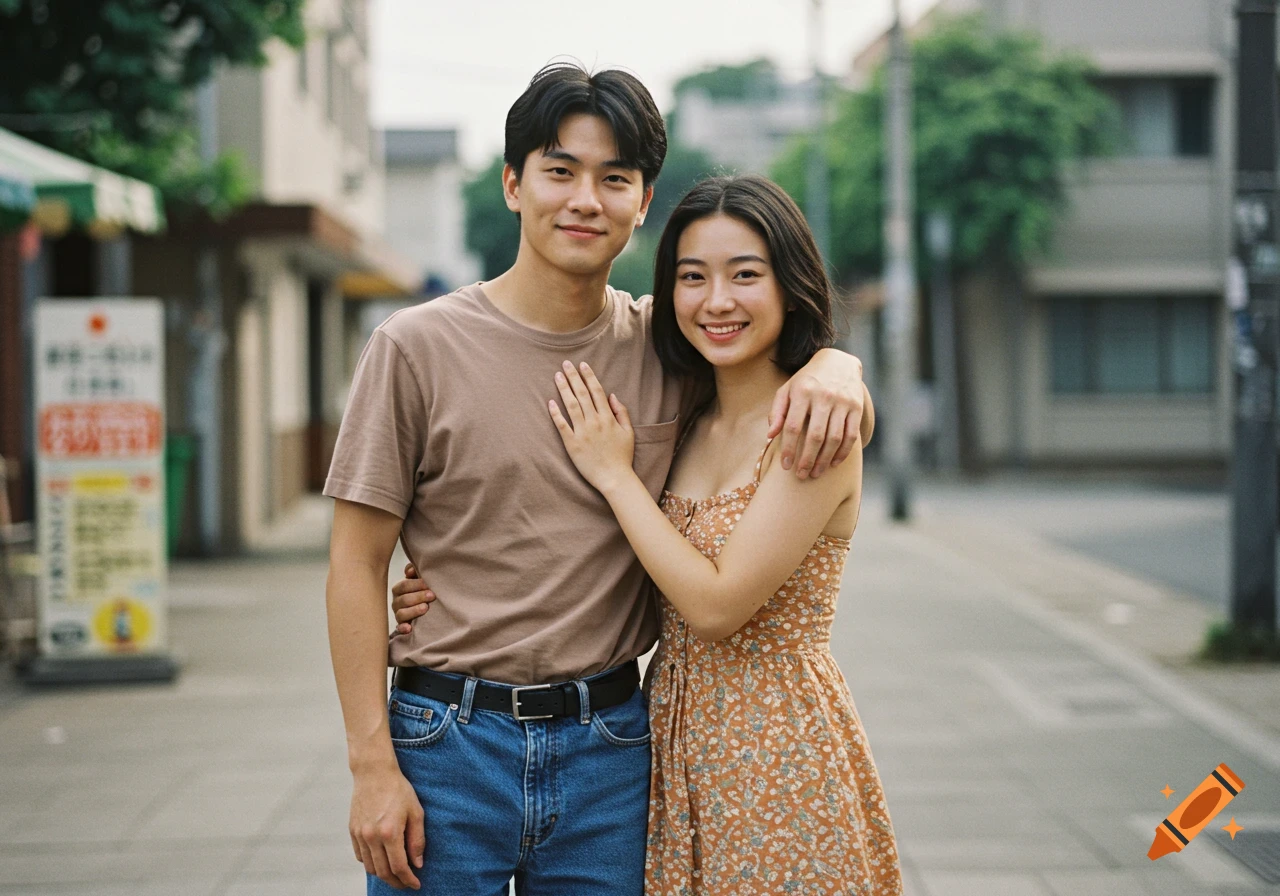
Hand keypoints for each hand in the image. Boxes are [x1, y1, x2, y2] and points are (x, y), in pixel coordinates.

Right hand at [349, 762, 425, 888]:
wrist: (374, 773)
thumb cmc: (399, 790)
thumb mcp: (416, 812)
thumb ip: (417, 840)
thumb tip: (418, 864)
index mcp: (389, 832)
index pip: (399, 867)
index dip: (408, 880)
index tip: (416, 884)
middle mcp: (372, 836)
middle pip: (383, 872)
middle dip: (396, 882)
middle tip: (407, 884)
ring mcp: (360, 834)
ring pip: (370, 867)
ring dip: (383, 875)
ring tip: (395, 874)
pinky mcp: (352, 830)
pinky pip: (360, 856)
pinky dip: (370, 863)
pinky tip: (381, 860)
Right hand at [390, 563, 435, 635]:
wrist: (426, 606)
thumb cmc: (422, 589)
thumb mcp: (418, 579)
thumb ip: (414, 572)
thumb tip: (410, 570)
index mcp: (399, 589)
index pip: (404, 585)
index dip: (416, 584)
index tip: (428, 584)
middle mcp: (396, 602)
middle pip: (404, 599)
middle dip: (418, 597)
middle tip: (432, 595)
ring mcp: (398, 614)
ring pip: (401, 613)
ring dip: (413, 611)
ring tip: (425, 608)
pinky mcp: (401, 625)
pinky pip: (399, 628)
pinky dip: (403, 628)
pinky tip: (409, 628)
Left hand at [548, 360, 634, 493]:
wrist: (614, 478)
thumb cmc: (622, 456)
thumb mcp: (628, 432)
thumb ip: (621, 412)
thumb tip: (612, 396)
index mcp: (608, 417)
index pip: (596, 391)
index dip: (589, 376)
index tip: (582, 365)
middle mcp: (594, 421)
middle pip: (582, 394)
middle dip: (573, 377)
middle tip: (565, 363)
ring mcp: (582, 432)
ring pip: (571, 405)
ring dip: (564, 389)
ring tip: (557, 376)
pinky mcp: (572, 444)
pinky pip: (562, 425)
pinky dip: (556, 413)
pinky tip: (550, 402)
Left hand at [768, 349, 866, 478]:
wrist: (838, 362)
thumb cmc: (807, 381)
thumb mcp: (787, 390)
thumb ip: (777, 411)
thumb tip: (771, 435)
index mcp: (802, 392)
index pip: (793, 426)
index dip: (788, 448)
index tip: (785, 466)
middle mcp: (823, 396)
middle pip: (815, 435)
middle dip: (807, 459)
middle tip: (801, 475)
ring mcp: (842, 402)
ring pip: (834, 438)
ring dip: (824, 459)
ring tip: (815, 473)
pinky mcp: (856, 407)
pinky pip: (851, 435)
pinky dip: (843, 452)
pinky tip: (833, 463)